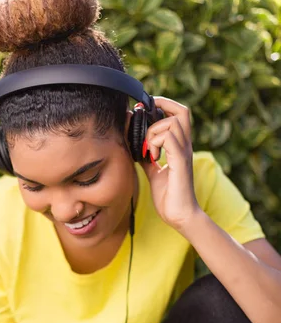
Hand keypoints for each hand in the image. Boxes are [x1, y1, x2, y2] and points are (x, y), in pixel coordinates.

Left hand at [140, 97, 200, 232]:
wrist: (180, 216)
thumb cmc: (170, 197)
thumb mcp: (154, 173)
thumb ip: (148, 159)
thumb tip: (136, 148)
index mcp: (180, 147)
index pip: (179, 114)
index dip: (163, 106)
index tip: (145, 111)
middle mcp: (185, 146)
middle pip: (182, 111)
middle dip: (162, 106)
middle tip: (145, 118)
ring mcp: (184, 153)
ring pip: (172, 123)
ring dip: (154, 132)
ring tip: (148, 151)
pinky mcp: (180, 162)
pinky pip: (168, 138)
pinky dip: (155, 143)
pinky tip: (152, 157)